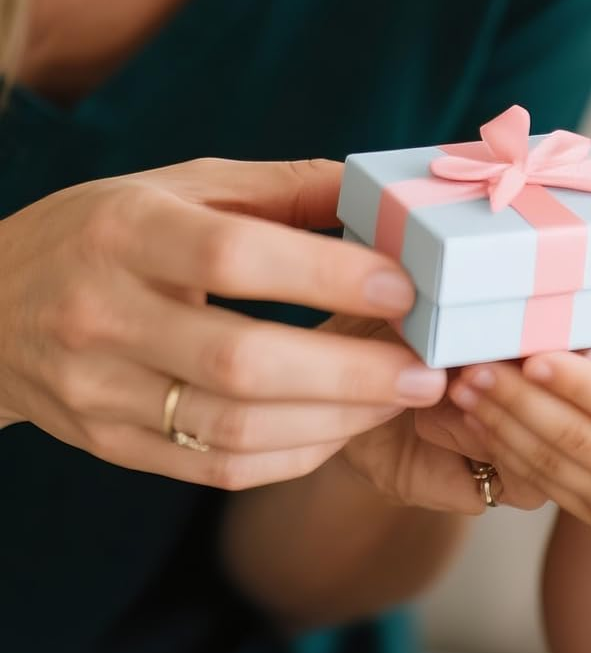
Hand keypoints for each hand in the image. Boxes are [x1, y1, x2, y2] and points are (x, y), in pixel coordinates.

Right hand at [0, 158, 447, 488]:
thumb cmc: (107, 230)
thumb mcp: (184, 184)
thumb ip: (285, 188)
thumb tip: (382, 195)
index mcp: (129, 233)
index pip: (234, 257)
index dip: (326, 274)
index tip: (402, 288)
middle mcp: (106, 314)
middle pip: (240, 362)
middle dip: (350, 372)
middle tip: (426, 368)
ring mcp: (101, 390)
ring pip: (232, 428)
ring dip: (335, 421)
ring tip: (401, 399)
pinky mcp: (109, 442)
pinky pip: (214, 467)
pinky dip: (292, 453)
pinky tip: (344, 428)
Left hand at [445, 288, 590, 587]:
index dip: (579, 381)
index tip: (536, 352)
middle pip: (577, 436)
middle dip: (520, 400)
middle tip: (474, 365)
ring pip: (555, 466)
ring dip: (504, 428)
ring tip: (464, 391)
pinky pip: (554, 491)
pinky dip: (515, 460)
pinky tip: (487, 429)